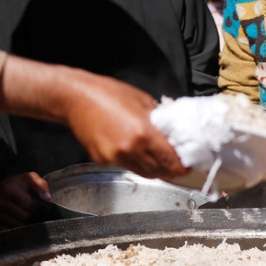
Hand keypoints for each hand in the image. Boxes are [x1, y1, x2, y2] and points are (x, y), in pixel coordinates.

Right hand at [0, 58, 188, 180]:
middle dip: (172, 170)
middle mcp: (129, 149)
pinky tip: (140, 153)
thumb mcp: (142, 101)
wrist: (75, 98)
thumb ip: (158, 120)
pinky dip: (137, 163)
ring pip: (143, 172)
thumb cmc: (109, 93)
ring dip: (156, 170)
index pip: (170, 159)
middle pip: (158, 171)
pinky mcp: (102, 160)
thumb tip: (172, 131)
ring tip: (164, 161)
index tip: (190, 165)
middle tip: (181, 165)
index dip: (183, 166)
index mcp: (142, 133)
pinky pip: (126, 166)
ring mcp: (114, 157)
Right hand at [0, 171, 49, 230]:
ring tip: (30, 219)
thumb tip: (47, 198)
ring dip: (26, 225)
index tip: (41, 207)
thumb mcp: (30, 178)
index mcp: (9, 189)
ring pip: (17, 226)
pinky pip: (9, 232)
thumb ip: (40, 185)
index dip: (38, 207)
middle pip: (24, 217)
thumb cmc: (19, 184)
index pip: (29, 205)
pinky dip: (17, 231)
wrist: (3, 189)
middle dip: (33, 216)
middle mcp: (0, 201)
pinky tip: (21, 224)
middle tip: (37, 214)